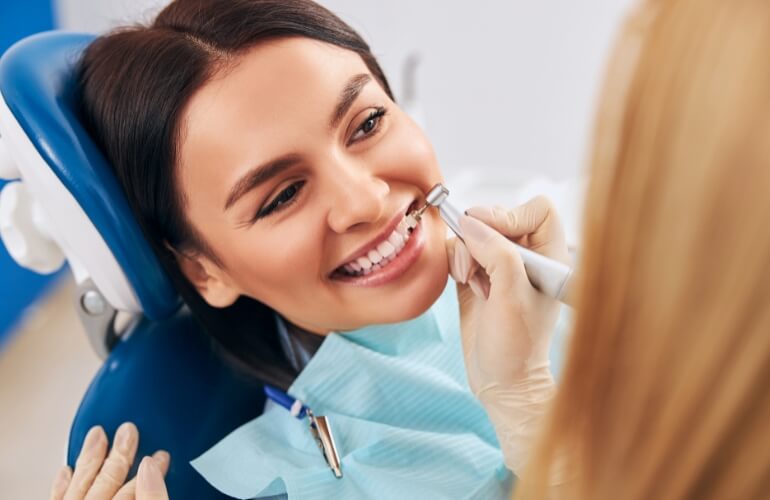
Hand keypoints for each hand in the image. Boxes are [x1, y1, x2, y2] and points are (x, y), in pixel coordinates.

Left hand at [50, 423, 170, 499]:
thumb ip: (153, 497)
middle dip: (119, 453)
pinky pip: (57, 499)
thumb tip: (152, 467)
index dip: (151, 469)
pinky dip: (62, 484)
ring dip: (90, 458)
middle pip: (107, 479)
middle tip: (128, 430)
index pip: (135, 487)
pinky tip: (66, 470)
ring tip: (96, 435)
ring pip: (81, 484)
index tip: (161, 455)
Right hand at [446, 197, 568, 472]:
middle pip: (497, 217)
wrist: (501, 382)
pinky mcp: (475, 276)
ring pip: (473, 232)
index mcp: (550, 257)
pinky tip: (464, 284)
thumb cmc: (517, 347)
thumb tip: (470, 223)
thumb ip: (496, 254)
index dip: (511, 216)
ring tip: (473, 282)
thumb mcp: (511, 297)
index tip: (491, 236)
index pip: (537, 209)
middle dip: (480, 237)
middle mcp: (526, 256)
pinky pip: (457, 249)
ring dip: (465, 252)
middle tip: (477, 267)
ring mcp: (498, 265)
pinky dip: (454, 261)